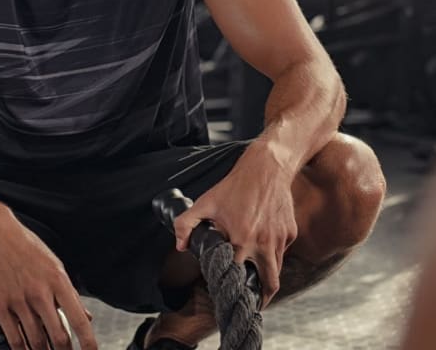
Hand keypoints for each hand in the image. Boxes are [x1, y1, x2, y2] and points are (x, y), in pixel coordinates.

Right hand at [0, 209, 96, 349]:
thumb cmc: (26, 247)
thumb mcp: (54, 264)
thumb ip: (69, 293)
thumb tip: (86, 316)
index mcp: (58, 280)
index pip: (78, 318)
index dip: (88, 341)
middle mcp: (40, 292)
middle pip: (58, 336)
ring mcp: (19, 300)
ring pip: (36, 341)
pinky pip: (14, 338)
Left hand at [172, 140, 297, 306]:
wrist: (266, 168)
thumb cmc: (235, 186)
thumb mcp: (206, 202)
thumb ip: (187, 224)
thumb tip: (180, 246)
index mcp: (242, 239)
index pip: (239, 277)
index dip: (233, 287)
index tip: (229, 294)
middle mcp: (264, 243)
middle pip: (269, 285)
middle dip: (261, 298)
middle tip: (252, 303)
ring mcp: (280, 239)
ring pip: (278, 269)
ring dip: (268, 276)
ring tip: (258, 281)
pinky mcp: (291, 233)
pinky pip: (283, 251)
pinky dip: (274, 254)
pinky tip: (263, 245)